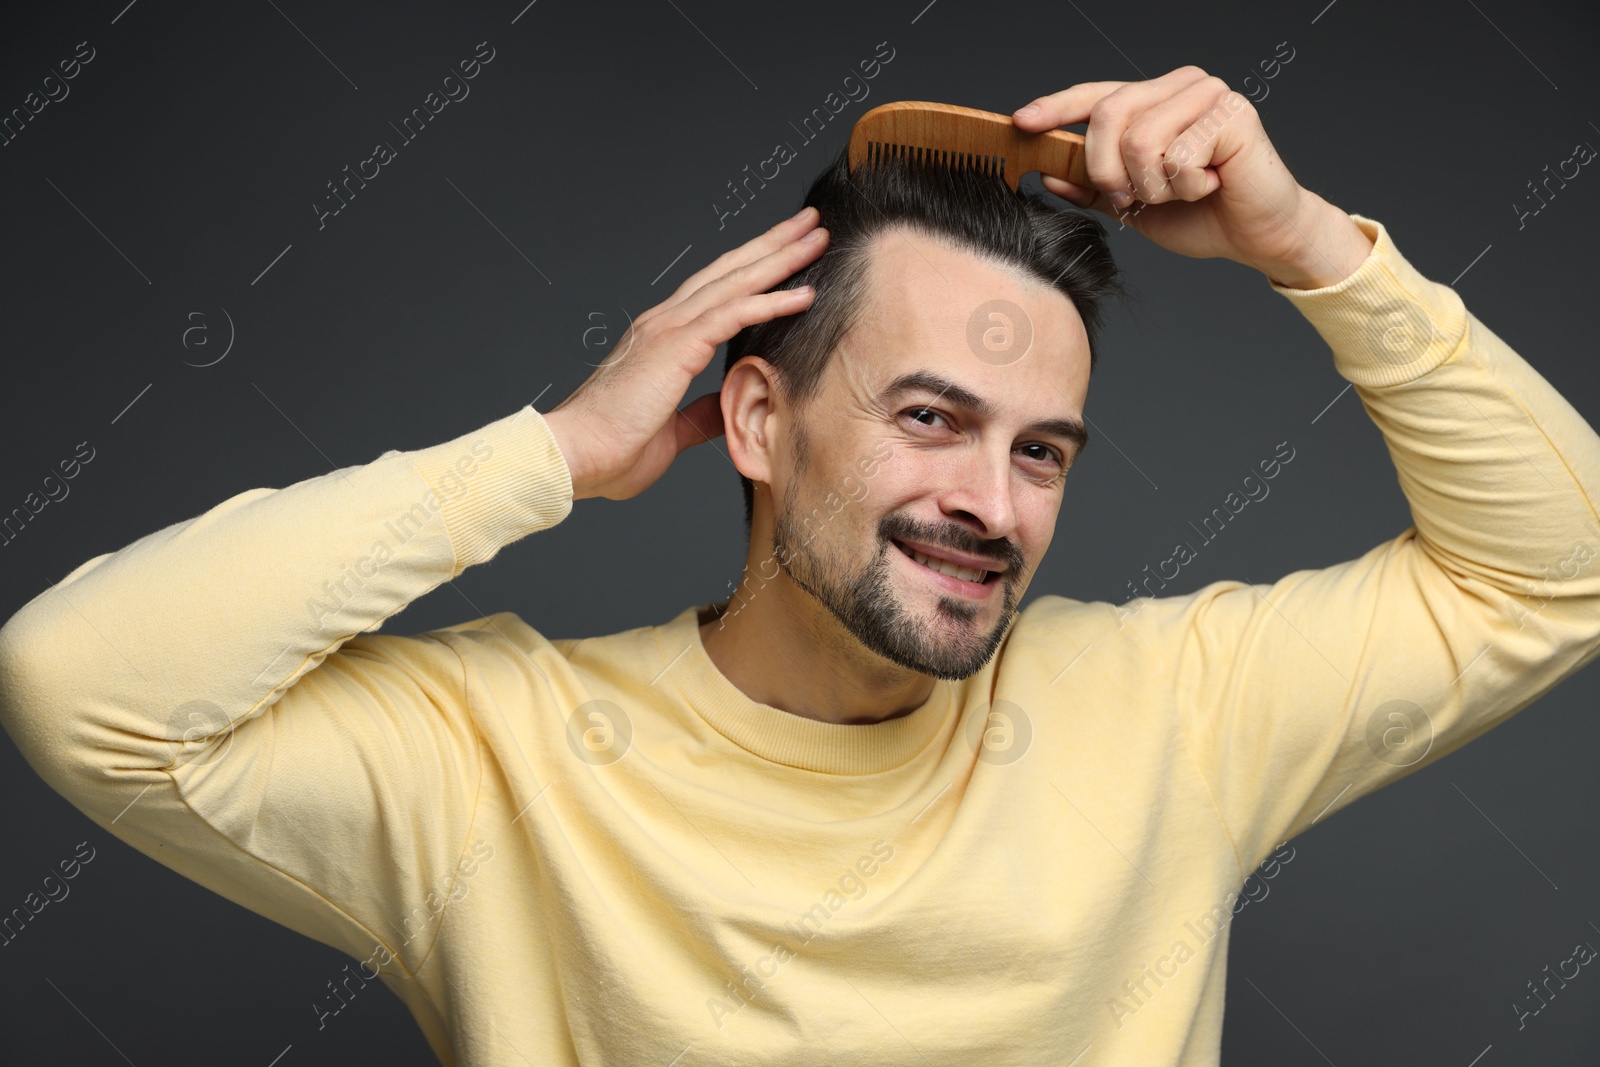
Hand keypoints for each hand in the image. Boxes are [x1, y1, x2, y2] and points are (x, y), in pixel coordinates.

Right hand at [545, 209, 827, 500]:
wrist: (578, 455)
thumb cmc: (613, 449)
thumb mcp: (672, 430)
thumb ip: (699, 412)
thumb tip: (724, 405)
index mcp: (662, 338)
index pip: (716, 292)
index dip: (753, 269)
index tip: (787, 254)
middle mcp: (665, 322)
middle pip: (730, 271)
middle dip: (772, 245)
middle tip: (810, 223)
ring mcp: (669, 328)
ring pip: (736, 281)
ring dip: (780, 258)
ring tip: (817, 238)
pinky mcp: (677, 345)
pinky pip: (734, 314)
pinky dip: (771, 301)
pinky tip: (804, 293)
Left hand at [1011, 66, 1368, 285]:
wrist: (1258, 235)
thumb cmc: (1202, 215)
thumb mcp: (1133, 205)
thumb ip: (1093, 187)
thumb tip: (1048, 173)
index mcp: (1154, 99)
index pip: (1096, 94)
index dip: (1057, 108)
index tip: (1023, 123)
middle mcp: (1180, 86)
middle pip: (1109, 115)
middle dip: (1107, 171)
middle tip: (1131, 198)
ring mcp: (1207, 94)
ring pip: (1139, 139)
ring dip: (1152, 185)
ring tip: (1181, 190)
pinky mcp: (1232, 114)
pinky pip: (1176, 157)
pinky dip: (1186, 187)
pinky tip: (1210, 185)